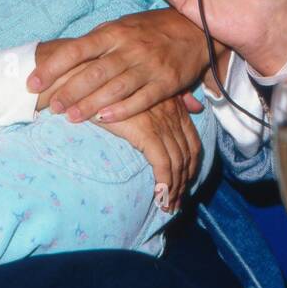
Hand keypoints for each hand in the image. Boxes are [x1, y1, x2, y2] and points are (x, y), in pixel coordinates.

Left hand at [27, 6, 208, 122]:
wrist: (193, 29)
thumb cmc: (148, 30)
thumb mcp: (121, 27)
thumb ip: (96, 42)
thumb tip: (61, 56)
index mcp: (114, 32)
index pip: (77, 49)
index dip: (53, 66)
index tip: (33, 81)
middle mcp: (130, 48)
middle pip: (93, 72)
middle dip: (69, 91)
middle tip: (50, 105)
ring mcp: (148, 65)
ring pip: (114, 88)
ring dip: (90, 105)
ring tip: (69, 117)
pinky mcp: (166, 83)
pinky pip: (141, 100)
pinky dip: (121, 110)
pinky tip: (104, 119)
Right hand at [96, 95, 201, 210]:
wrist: (90, 81)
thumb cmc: (112, 89)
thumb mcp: (146, 92)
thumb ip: (174, 98)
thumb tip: (196, 107)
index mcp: (176, 106)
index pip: (193, 143)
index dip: (192, 167)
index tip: (184, 184)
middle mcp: (174, 114)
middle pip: (187, 157)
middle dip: (184, 183)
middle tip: (175, 203)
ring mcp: (162, 122)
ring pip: (177, 163)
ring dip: (174, 189)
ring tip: (166, 206)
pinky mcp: (146, 131)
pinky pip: (162, 164)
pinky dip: (164, 182)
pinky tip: (159, 195)